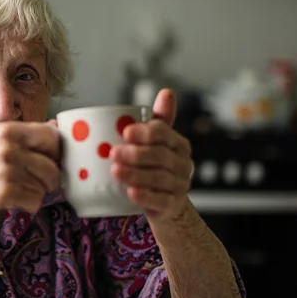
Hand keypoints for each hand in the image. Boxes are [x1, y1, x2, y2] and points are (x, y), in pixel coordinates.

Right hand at [0, 122, 60, 218]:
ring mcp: (6, 169)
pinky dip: (30, 205)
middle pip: (52, 164)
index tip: (53, 159)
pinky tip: (15, 201)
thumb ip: (25, 137)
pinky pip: (36, 200)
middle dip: (51, 177)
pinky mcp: (6, 192)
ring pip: (46, 184)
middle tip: (41, 182)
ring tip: (20, 191)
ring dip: (38, 192)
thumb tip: (55, 125)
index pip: (51, 134)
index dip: (57, 151)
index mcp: (7, 131)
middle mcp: (8, 147)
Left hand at [110, 89, 193, 220]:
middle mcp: (183, 163)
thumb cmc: (155, 165)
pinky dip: (145, 196)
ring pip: (159, 178)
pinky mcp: (172, 205)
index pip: (164, 133)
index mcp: (177, 143)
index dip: (146, 132)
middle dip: (136, 154)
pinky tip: (131, 192)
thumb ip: (158, 120)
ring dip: (136, 174)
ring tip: (116, 171)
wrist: (164, 203)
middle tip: (113, 153)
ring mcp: (180, 185)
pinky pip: (160, 201)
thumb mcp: (155, 142)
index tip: (126, 132)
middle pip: (160, 156)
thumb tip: (168, 92)